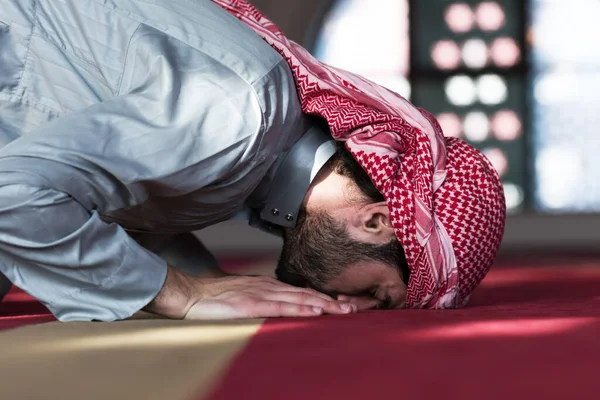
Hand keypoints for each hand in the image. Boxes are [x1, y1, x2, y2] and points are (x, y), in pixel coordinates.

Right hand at [185, 275, 356, 318]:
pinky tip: (313, 310)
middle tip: (353, 308)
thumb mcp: (246, 297)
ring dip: (322, 304)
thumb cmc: (216, 297)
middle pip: (306, 293)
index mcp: (268, 285)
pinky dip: (299, 307)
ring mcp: (260, 294)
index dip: (323, 297)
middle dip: (330, 301)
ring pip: (298, 298)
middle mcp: (269, 286)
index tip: (342, 304)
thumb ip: (264, 300)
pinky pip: (279, 306)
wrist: (191, 295)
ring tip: (342, 310)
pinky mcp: (250, 305)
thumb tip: (282, 307)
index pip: (302, 291)